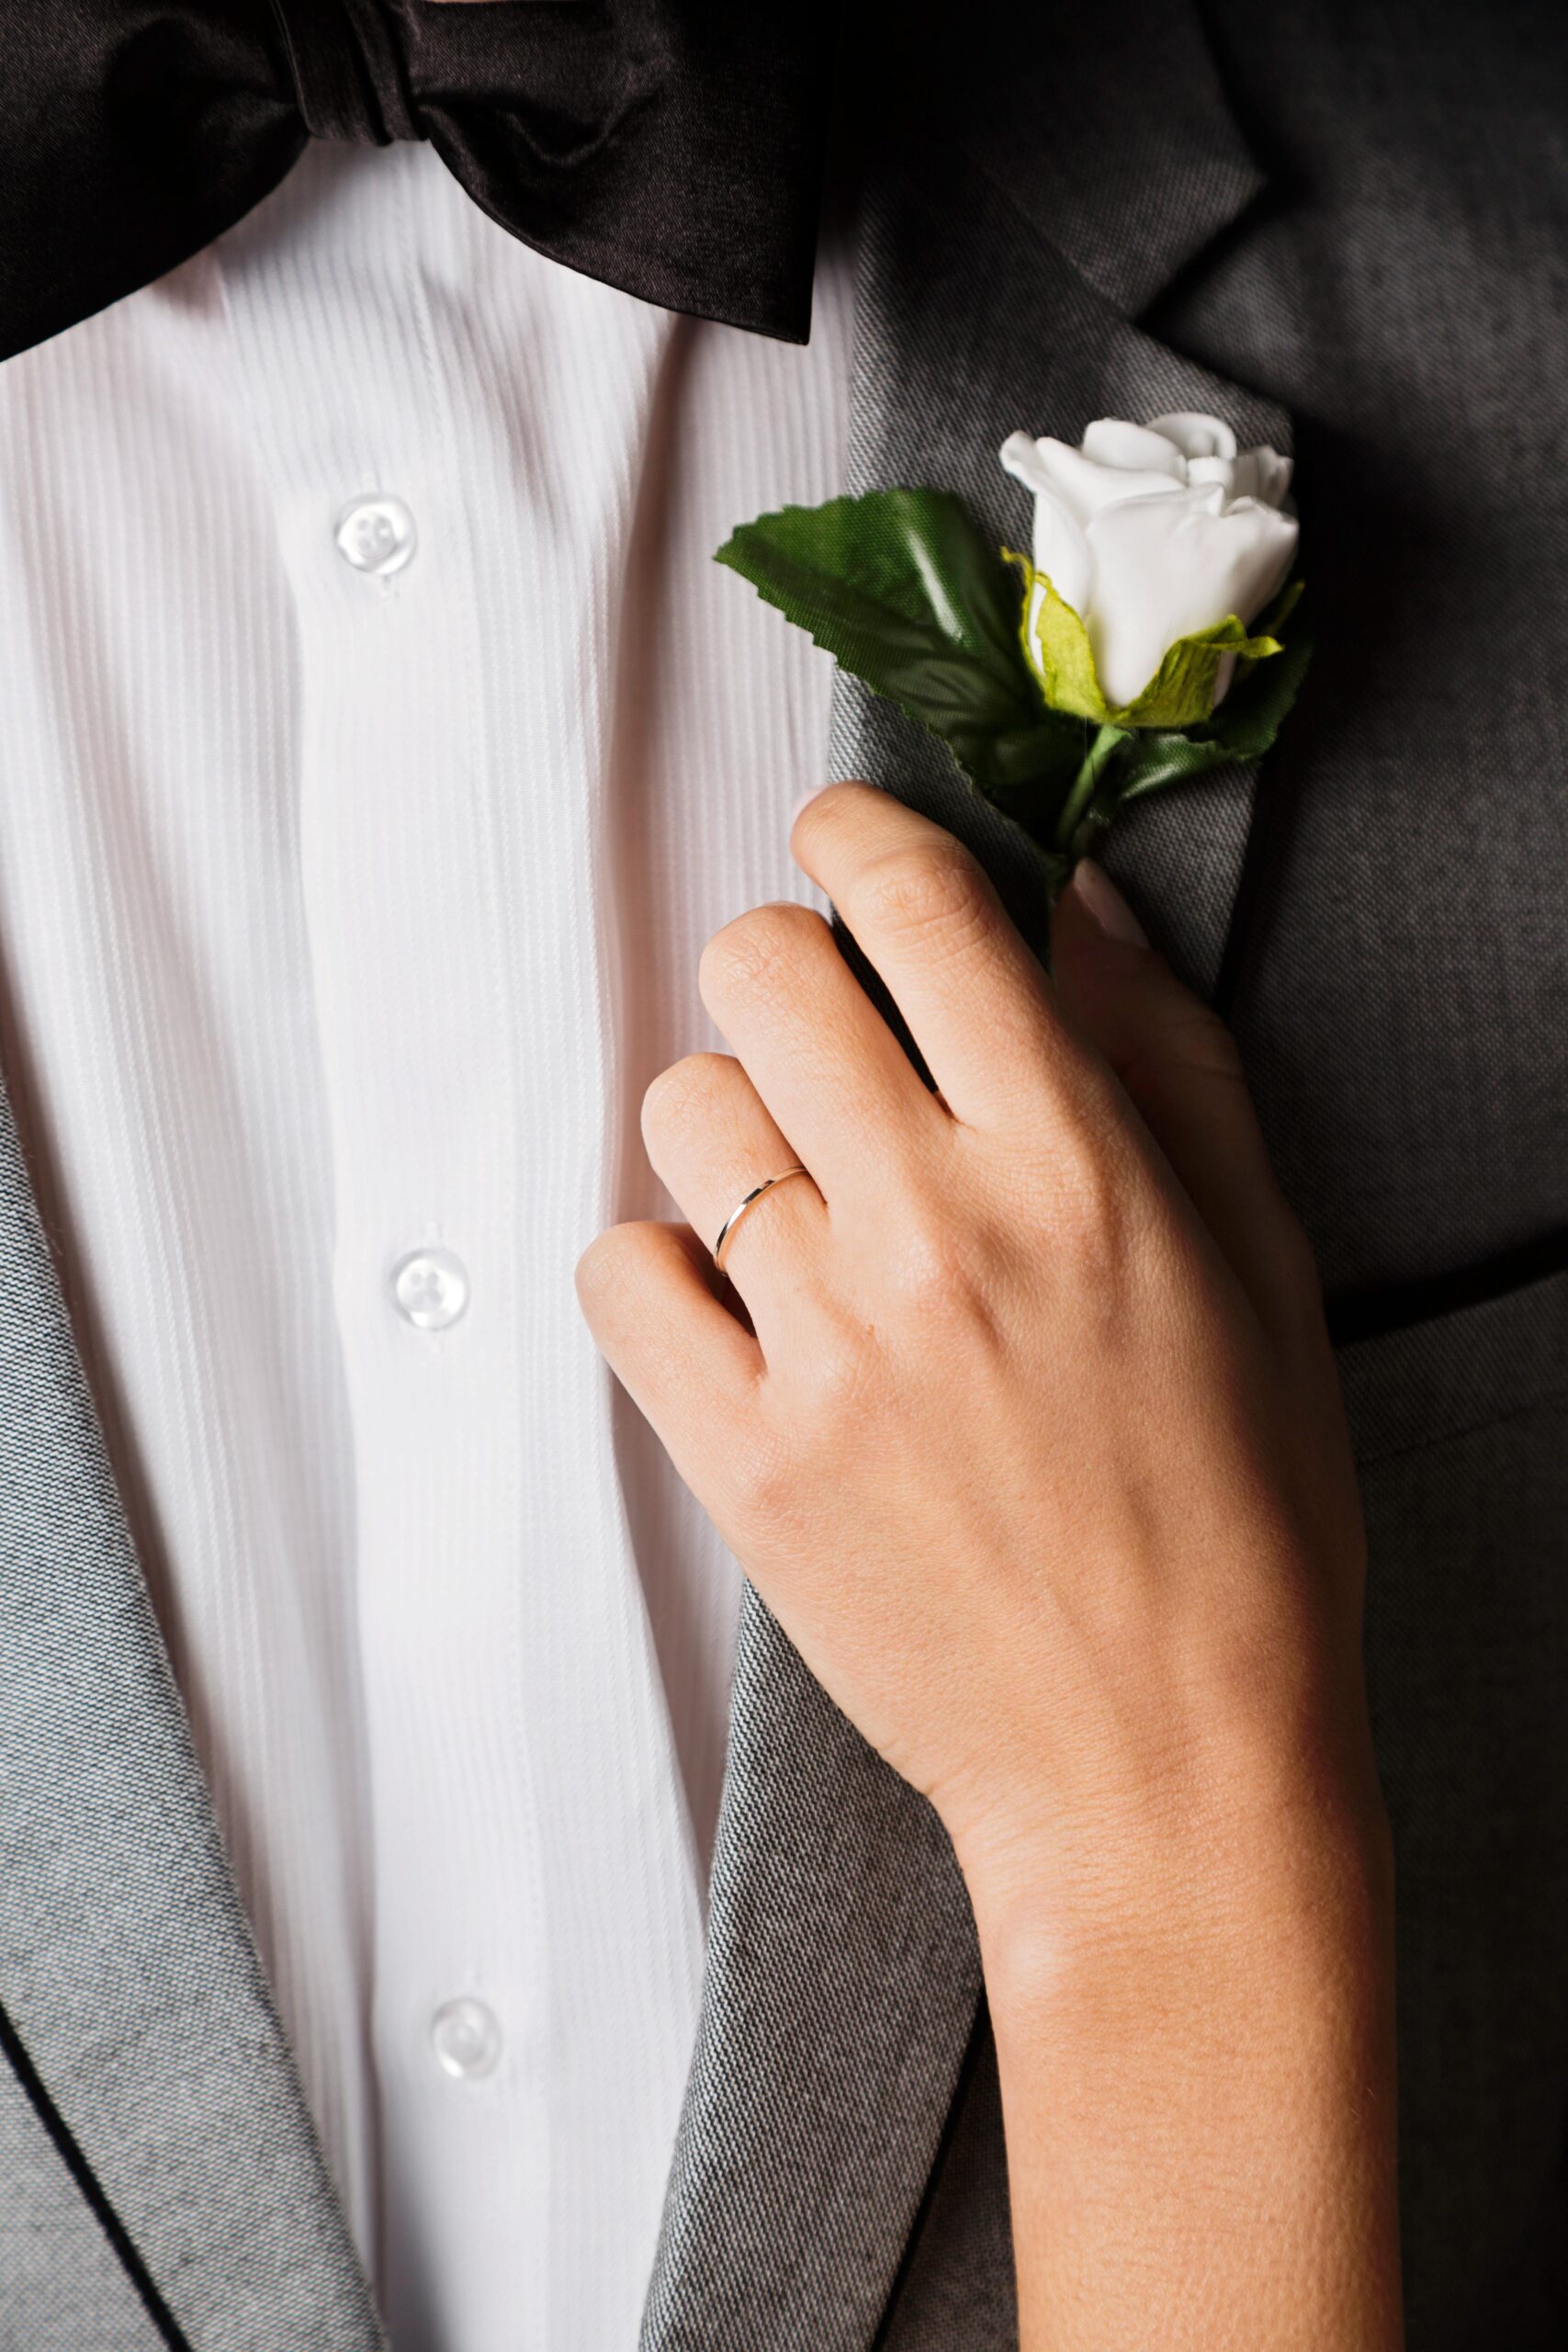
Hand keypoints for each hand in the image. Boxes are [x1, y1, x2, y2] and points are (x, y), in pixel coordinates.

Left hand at [578, 782, 1399, 2346]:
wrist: (1163, 1768)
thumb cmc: (1237, 1527)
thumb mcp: (1260, 1269)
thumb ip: (1170, 1066)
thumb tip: (1080, 911)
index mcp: (1075, 1167)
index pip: (920, 909)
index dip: (857, 836)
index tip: (841, 846)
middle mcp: (936, 1231)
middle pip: (760, 972)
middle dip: (779, 967)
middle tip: (815, 1031)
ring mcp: (825, 1347)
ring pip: (681, 1113)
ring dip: (727, 1128)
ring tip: (794, 1205)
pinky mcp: (742, 1460)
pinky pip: (617, 1278)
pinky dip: (656, 1270)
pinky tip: (733, 1308)